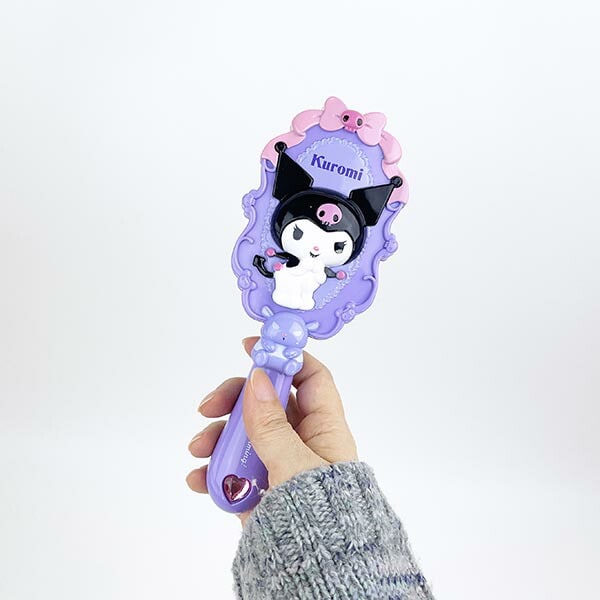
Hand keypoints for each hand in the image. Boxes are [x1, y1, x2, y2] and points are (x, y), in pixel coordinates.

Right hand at [186, 337, 357, 525]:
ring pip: (243, 431)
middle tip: (209, 405)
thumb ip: (273, 425)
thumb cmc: (322, 517)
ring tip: (198, 450)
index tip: (252, 345)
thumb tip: (257, 380)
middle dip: (234, 399)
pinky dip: (213, 469)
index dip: (284, 356)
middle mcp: (300, 438)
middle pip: (265, 400)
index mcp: (323, 427)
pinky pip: (233, 466)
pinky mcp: (258, 485)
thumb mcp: (296, 465)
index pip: (308, 377)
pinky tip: (199, 477)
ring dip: (216, 435)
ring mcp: (276, 461)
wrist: (317, 572)